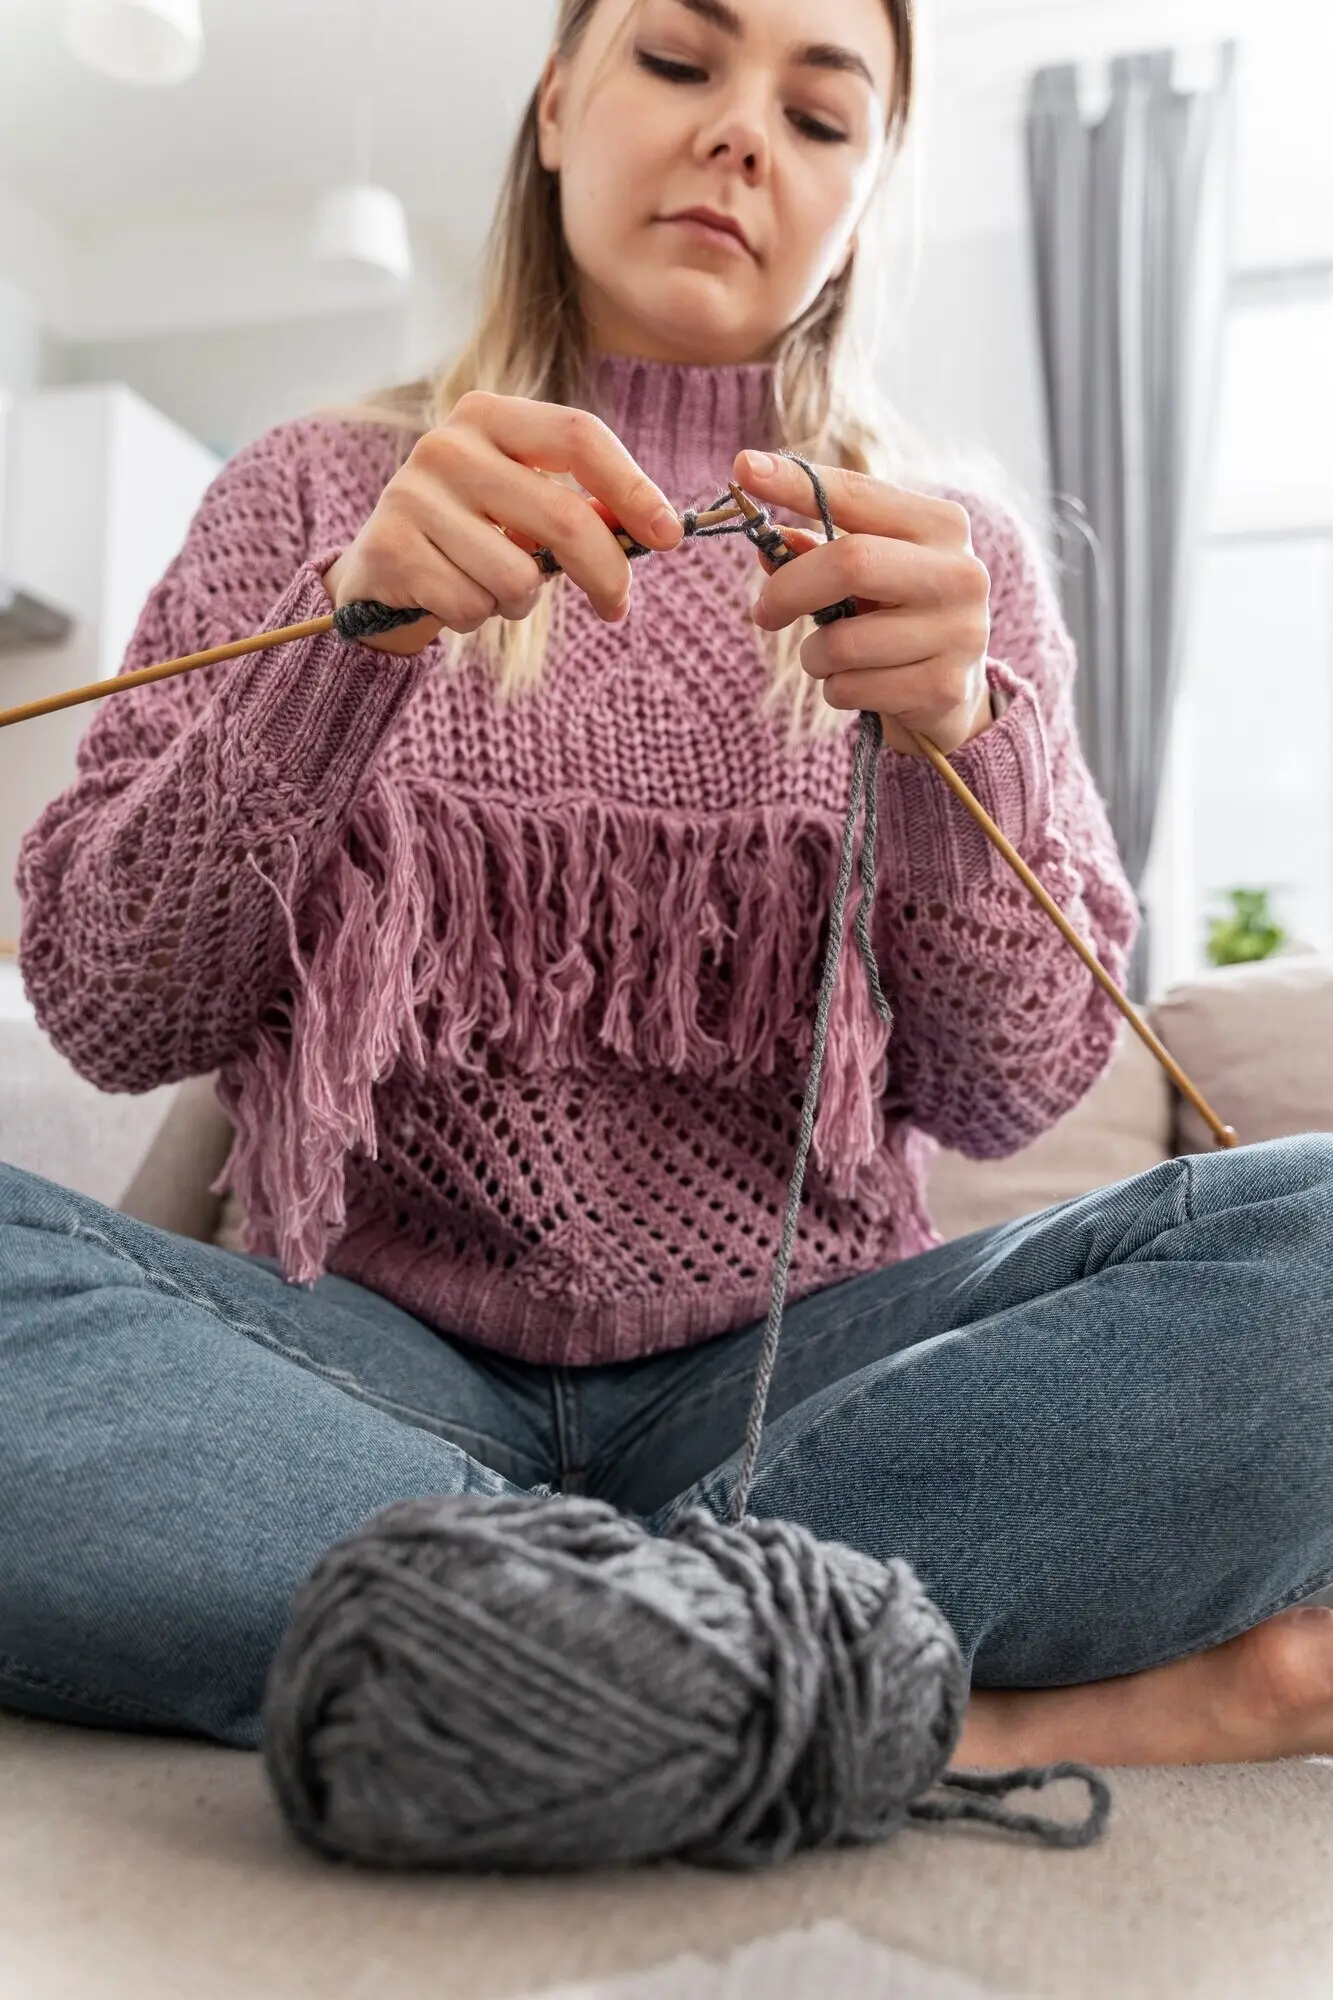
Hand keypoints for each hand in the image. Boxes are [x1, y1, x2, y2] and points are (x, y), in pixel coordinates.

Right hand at [322, 393, 683, 655]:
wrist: (380, 571)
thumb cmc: (473, 535)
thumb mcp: (526, 508)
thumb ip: (582, 509)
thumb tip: (657, 529)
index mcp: (489, 415)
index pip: (580, 436)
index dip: (633, 488)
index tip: (669, 535)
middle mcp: (448, 444)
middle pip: (563, 516)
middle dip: (606, 573)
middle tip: (617, 605)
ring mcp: (412, 494)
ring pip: (517, 578)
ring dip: (521, 603)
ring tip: (494, 590)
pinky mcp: (391, 549)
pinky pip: (473, 606)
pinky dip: (477, 618)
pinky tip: (453, 598)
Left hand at [734, 451, 993, 755]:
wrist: (953, 691)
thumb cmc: (897, 616)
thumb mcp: (866, 574)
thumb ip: (818, 552)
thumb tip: (767, 544)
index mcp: (941, 525)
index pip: (857, 494)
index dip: (796, 483)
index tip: (743, 467)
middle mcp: (961, 572)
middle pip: (850, 563)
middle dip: (789, 590)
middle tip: (762, 611)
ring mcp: (959, 633)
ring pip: (842, 642)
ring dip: (814, 655)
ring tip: (831, 658)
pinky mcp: (943, 689)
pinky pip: (851, 688)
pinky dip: (835, 689)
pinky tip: (860, 684)